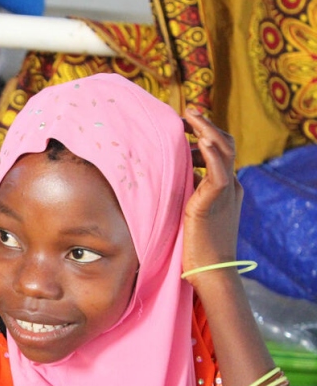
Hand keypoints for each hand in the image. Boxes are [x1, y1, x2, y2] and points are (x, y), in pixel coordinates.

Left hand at [180, 109, 243, 286]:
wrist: (209, 271)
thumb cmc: (192, 248)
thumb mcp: (184, 214)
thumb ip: (179, 196)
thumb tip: (158, 184)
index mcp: (222, 189)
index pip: (217, 153)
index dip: (203, 136)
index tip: (183, 128)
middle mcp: (228, 186)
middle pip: (224, 145)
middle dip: (205, 126)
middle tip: (186, 114)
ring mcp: (226, 192)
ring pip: (225, 150)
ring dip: (207, 129)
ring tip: (190, 116)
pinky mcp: (216, 201)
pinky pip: (219, 170)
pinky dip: (213, 152)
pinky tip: (200, 138)